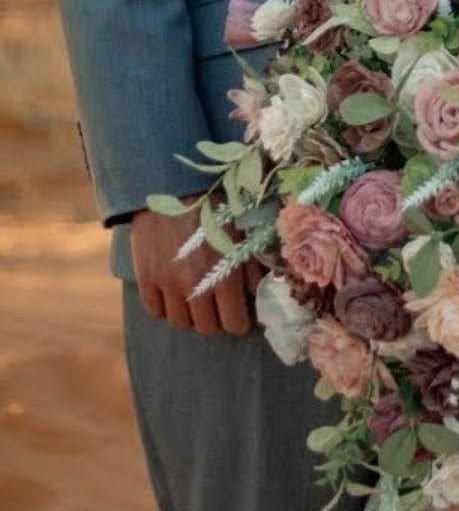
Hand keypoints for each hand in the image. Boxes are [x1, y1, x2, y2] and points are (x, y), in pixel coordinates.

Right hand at [130, 204, 263, 335]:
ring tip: (195, 299)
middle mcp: (194, 286)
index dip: (239, 320)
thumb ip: (251, 264)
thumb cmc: (214, 203)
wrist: (173, 182)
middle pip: (207, 328)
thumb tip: (261, 290)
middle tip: (218, 305)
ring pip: (180, 323)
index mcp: (224, 275)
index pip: (234, 323)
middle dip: (216, 319)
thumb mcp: (241, 230)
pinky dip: (165, 307)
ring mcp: (167, 284)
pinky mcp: (145, 277)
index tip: (240, 313)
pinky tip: (172, 293)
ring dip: (190, 315)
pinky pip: (154, 311)